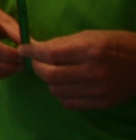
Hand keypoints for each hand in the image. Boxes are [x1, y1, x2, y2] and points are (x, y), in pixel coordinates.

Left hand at [19, 30, 135, 109]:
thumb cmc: (117, 44)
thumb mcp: (90, 36)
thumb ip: (63, 43)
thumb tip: (36, 49)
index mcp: (90, 50)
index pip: (50, 54)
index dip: (32, 51)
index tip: (23, 49)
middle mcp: (93, 72)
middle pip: (50, 75)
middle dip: (37, 67)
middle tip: (36, 62)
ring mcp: (98, 90)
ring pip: (56, 91)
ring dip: (49, 81)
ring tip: (54, 72)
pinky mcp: (102, 103)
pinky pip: (69, 103)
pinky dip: (61, 94)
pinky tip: (66, 85)